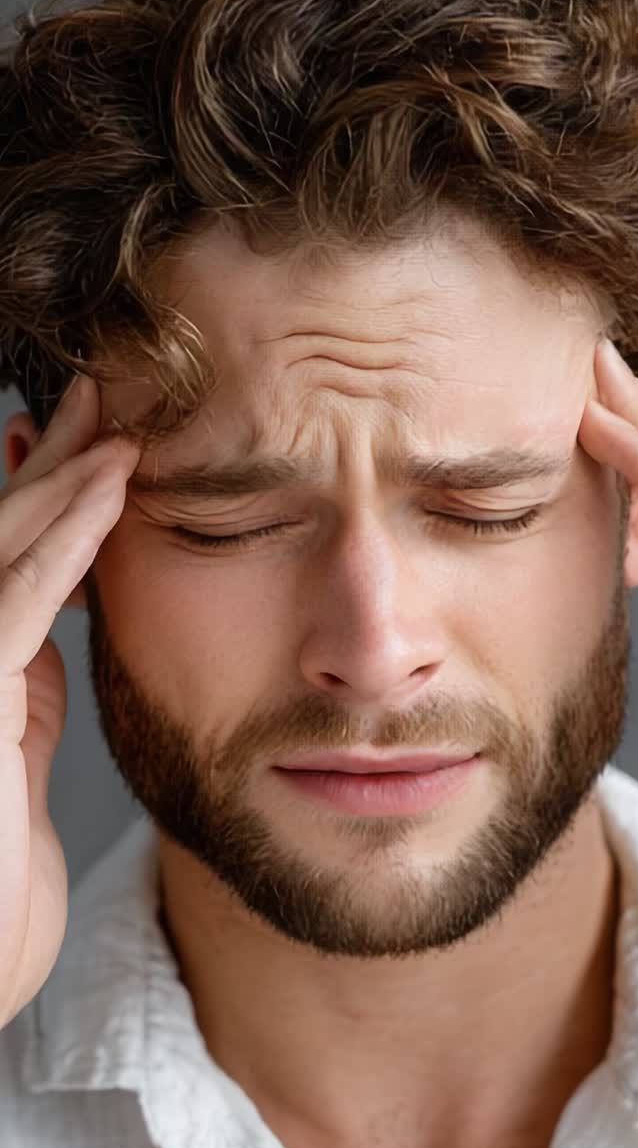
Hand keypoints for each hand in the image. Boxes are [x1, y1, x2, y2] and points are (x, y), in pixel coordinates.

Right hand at [0, 375, 139, 1028]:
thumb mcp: (12, 750)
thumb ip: (21, 675)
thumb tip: (54, 597)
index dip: (42, 494)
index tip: (93, 442)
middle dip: (48, 465)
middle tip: (102, 397)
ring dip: (61, 481)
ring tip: (116, 421)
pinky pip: (11, 605)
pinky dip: (62, 538)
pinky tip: (109, 487)